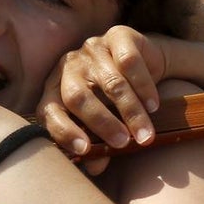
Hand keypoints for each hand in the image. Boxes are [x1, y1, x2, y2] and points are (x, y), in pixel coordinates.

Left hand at [37, 25, 165, 160]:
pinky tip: (153, 105)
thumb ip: (98, 145)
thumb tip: (94, 169)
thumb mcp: (105, 125)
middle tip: (124, 143)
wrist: (147, 66)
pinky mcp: (116, 35)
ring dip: (130, 112)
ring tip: (145, 134)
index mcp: (54, 89)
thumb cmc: (116, 103)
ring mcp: (91, 48)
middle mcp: (68, 67)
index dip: (64, 132)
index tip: (85, 149)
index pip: (49, 112)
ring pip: (109, 83)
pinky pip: (129, 63)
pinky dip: (143, 88)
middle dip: (101, 124)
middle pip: (77, 97)